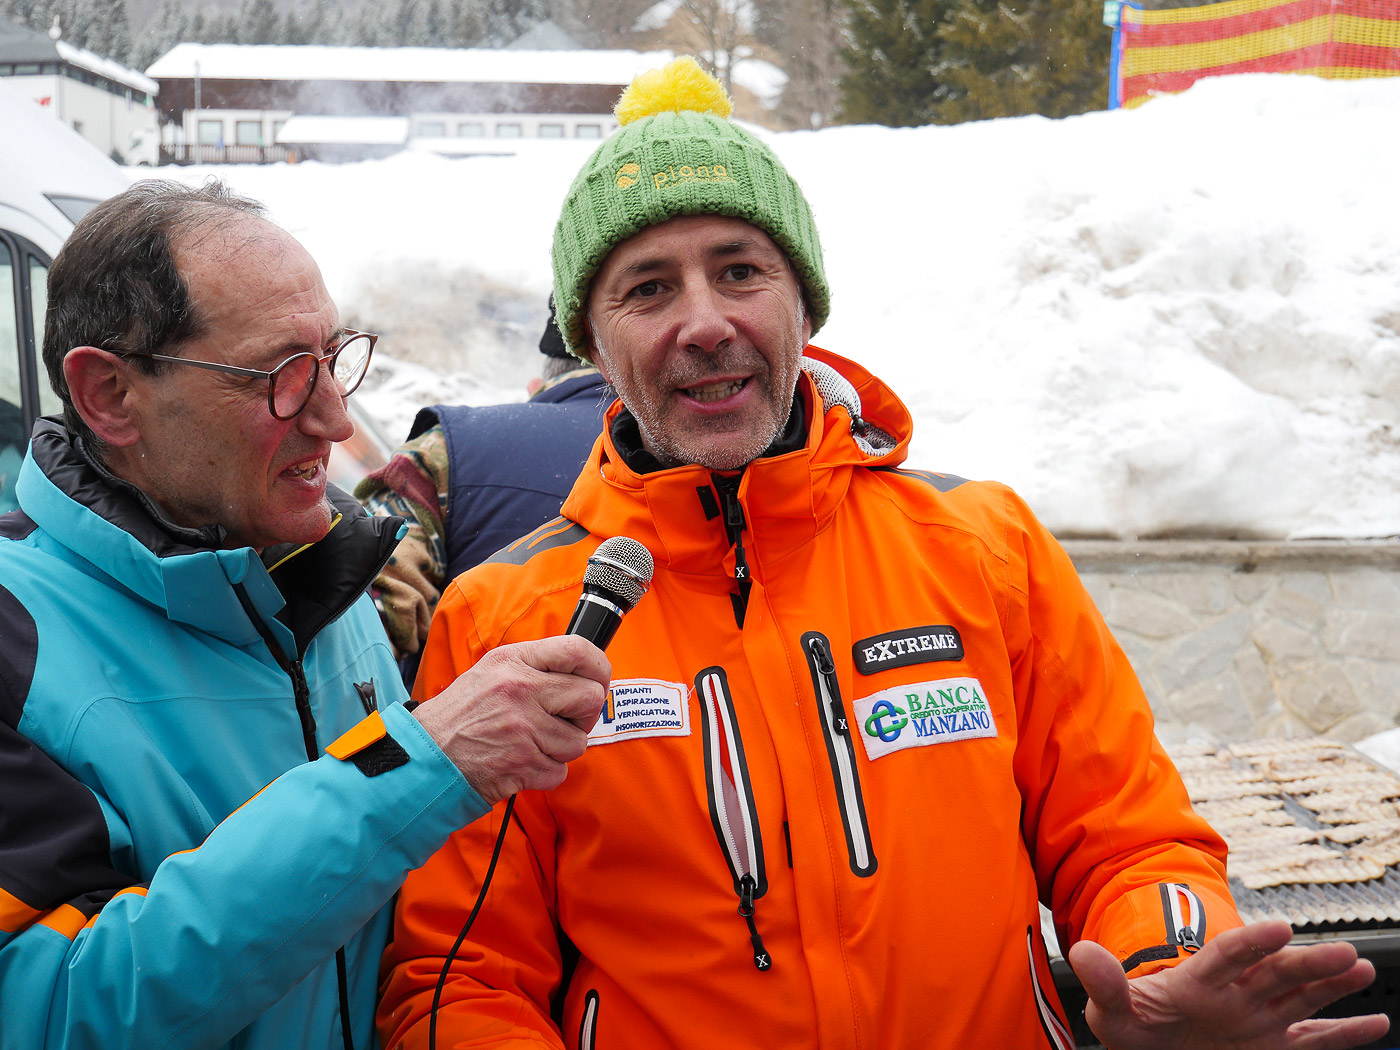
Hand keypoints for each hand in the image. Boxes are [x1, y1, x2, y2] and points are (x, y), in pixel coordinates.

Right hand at [413, 635, 609, 803]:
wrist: (425, 756)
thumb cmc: (461, 715)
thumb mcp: (491, 671)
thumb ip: (534, 667)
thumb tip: (583, 671)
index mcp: (514, 661)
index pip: (577, 650)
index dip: (598, 667)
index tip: (598, 680)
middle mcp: (520, 689)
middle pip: (590, 697)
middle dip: (583, 716)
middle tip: (562, 721)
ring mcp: (523, 727)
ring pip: (578, 741)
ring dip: (560, 749)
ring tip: (532, 744)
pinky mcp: (522, 762)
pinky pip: (560, 771)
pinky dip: (545, 773)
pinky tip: (522, 763)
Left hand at [1069, 921, 1387, 1049]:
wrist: (1151, 1048)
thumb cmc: (1133, 1026)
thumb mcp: (1112, 1010)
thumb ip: (1105, 983)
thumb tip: (1082, 951)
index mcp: (1198, 981)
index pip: (1229, 955)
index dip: (1252, 942)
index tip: (1278, 928)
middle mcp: (1235, 995)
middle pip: (1276, 973)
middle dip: (1308, 962)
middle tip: (1344, 951)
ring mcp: (1257, 1019)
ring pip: (1300, 998)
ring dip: (1331, 983)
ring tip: (1360, 968)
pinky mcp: (1272, 1046)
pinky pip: (1313, 1040)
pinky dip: (1344, 1033)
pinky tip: (1375, 1021)